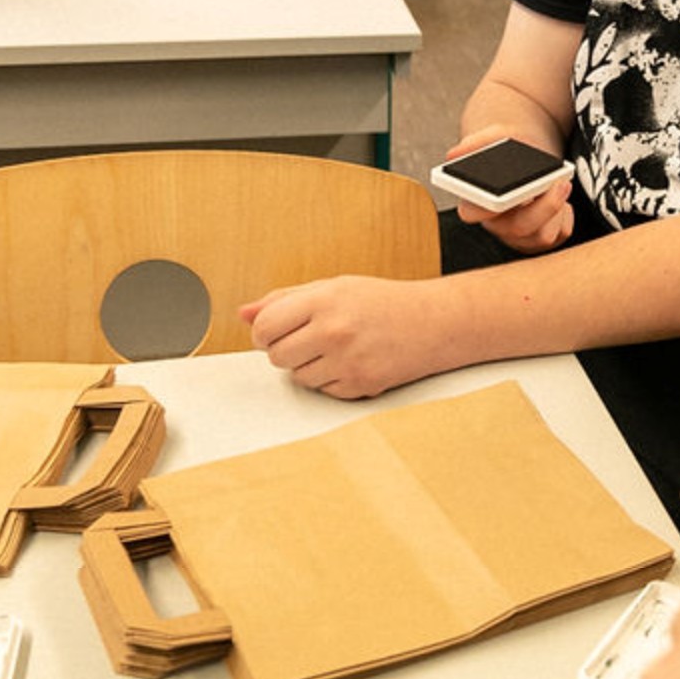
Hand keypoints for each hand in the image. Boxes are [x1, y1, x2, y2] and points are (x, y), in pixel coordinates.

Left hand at [239, 275, 452, 398]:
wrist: (434, 323)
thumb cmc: (384, 302)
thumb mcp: (335, 287)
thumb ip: (285, 299)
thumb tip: (245, 313)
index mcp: (324, 300)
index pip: (265, 327)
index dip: (264, 332)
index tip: (275, 331)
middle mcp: (334, 331)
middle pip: (276, 356)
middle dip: (286, 350)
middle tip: (310, 338)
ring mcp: (348, 361)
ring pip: (298, 377)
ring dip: (309, 366)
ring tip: (335, 348)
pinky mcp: (360, 386)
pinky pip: (323, 391)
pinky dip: (331, 380)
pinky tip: (351, 361)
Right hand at [447, 125, 573, 254]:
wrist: (528, 154)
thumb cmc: (509, 147)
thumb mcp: (497, 135)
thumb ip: (478, 140)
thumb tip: (455, 154)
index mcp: (475, 201)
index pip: (471, 212)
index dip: (488, 205)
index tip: (507, 192)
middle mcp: (496, 223)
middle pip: (516, 228)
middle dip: (543, 208)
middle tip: (560, 184)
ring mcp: (519, 236)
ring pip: (542, 236)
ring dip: (557, 210)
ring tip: (561, 184)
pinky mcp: (541, 240)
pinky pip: (560, 234)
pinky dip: (566, 216)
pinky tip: (561, 199)